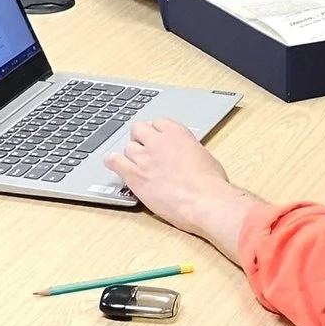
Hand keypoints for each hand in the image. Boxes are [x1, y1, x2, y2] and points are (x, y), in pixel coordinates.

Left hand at [106, 119, 259, 259]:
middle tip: (145, 149)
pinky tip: (114, 164)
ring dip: (131, 154)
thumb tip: (187, 156)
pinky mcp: (134, 176)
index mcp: (177, 133)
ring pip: (128, 147)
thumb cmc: (211, 184)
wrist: (205, 202)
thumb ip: (189, 151)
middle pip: (139, 129)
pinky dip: (113, 162)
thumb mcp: (205, 157)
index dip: (157, 132)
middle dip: (141, 138)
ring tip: (135, 163)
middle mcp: (158, 141)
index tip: (158, 139)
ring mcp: (144, 158)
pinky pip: (114, 162)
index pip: (158, 122)